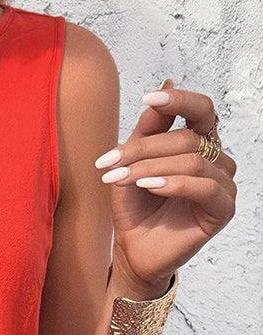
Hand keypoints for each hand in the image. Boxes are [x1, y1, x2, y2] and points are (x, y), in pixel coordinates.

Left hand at [96, 83, 236, 292]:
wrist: (132, 250)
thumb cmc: (135, 207)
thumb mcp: (133, 162)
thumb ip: (149, 128)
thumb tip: (166, 84)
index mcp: (199, 143)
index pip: (200, 110)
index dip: (178, 101)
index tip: (148, 99)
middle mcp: (216, 160)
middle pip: (187, 137)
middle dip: (144, 149)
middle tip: (111, 163)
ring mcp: (222, 184)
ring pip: (192, 160)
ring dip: (151, 167)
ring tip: (122, 179)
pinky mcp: (222, 209)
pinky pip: (203, 186)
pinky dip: (172, 183)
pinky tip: (148, 187)